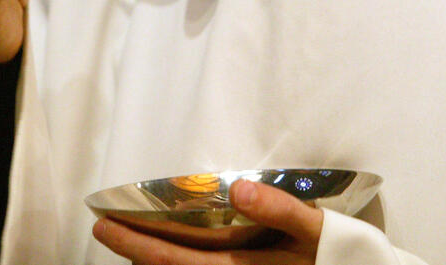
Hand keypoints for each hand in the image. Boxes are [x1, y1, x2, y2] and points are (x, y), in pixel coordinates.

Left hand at [92, 180, 324, 263]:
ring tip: (126, 240)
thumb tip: (239, 187)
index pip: (175, 262)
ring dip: (150, 263)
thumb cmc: (344, 256)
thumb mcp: (320, 230)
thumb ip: (282, 211)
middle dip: (132, 251)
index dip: (135, 245)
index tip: (104, 224)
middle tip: (101, 228)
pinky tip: (165, 257)